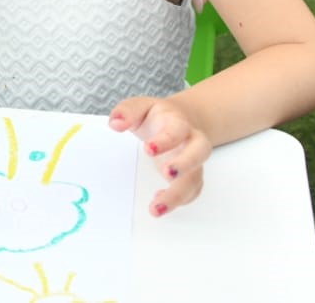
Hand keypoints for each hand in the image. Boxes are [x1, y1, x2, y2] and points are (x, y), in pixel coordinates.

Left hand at [109, 96, 212, 215]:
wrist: (179, 120)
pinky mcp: (191, 175)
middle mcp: (191, 142)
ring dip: (178, 195)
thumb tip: (115, 124)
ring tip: (156, 208)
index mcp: (178, 122)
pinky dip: (180, 200)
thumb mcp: (140, 106)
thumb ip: (127, 112)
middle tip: (167, 174)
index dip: (165, 140)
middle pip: (199, 152)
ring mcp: (194, 161)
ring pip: (195, 178)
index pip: (177, 129)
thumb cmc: (157, 116)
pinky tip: (159, 202)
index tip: (148, 149)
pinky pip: (192, 191)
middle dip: (185, 163)